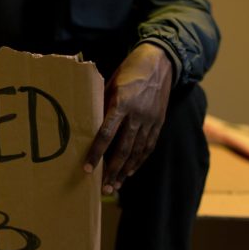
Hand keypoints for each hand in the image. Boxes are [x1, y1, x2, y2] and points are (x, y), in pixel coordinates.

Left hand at [84, 43, 172, 193]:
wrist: (160, 62)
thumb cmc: (129, 70)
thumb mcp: (111, 83)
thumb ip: (102, 105)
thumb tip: (89, 123)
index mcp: (122, 104)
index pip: (106, 135)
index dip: (96, 153)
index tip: (88, 169)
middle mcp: (138, 115)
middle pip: (123, 149)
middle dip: (112, 171)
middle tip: (104, 187)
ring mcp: (151, 120)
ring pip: (137, 152)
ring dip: (125, 171)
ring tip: (116, 186)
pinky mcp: (159, 123)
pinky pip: (149, 146)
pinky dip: (139, 161)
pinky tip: (131, 171)